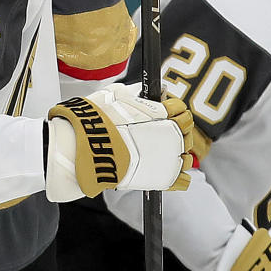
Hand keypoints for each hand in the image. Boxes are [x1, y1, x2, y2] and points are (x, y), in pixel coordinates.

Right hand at [45, 83, 193, 201]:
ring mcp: (167, 158)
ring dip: (177, 154)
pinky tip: (168, 173)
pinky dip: (177, 176)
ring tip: (163, 155)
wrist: (84, 148)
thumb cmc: (96, 120)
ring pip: (186, 156)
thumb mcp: (116, 95)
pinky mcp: (161, 178)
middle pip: (186, 132)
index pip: (181, 110)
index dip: (174, 112)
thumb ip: (137, 94)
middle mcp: (170, 135)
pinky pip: (182, 180)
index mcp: (162, 113)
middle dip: (177, 132)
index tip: (166, 115)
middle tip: (162, 135)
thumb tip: (152, 91)